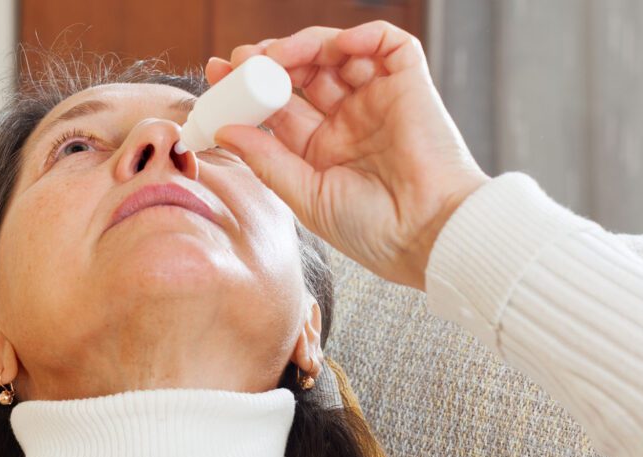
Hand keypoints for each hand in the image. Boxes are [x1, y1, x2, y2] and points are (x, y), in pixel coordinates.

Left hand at [208, 21, 490, 291]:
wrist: (426, 234)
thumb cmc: (372, 229)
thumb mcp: (306, 196)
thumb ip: (266, 160)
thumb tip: (225, 129)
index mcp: (322, 151)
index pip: (277, 108)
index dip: (247, 89)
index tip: (216, 77)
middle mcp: (348, 121)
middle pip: (300, 74)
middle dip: (266, 63)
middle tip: (239, 62)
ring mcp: (378, 99)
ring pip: (335, 52)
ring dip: (302, 46)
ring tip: (277, 57)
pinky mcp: (409, 84)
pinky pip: (386, 43)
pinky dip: (360, 34)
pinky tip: (334, 47)